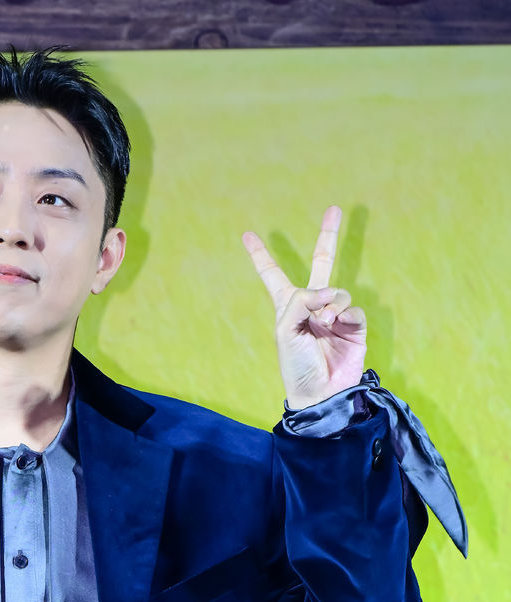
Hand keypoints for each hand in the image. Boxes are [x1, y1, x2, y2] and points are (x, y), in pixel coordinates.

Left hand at [242, 206, 366, 410]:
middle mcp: (312, 306)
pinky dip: (344, 313)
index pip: (273, 275)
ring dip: (330, 303)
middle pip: (321, 263)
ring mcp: (335, 314)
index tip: (247, 235)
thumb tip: (329, 291)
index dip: (261, 256)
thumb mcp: (285, 331)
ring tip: (323, 322)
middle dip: (328, 236)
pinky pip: (352, 308)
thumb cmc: (295, 365)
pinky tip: (336, 324)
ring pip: (337, 290)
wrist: (319, 393)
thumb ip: (301, 301)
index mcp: (287, 306)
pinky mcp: (354, 326)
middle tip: (333, 209)